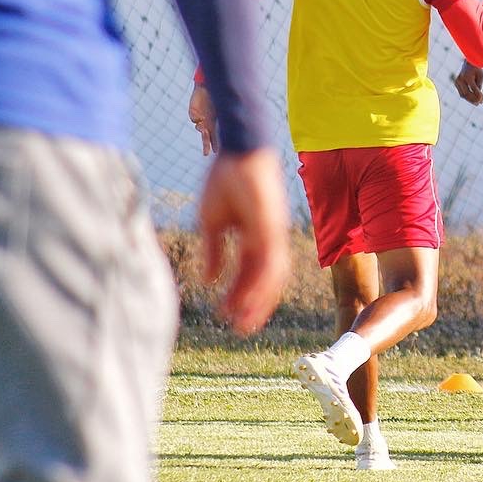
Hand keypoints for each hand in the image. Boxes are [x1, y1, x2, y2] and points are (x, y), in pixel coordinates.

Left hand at [188, 84, 218, 155]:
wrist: (206, 86)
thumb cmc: (217, 95)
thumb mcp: (223, 107)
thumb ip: (225, 117)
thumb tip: (226, 129)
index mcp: (214, 122)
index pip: (215, 136)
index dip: (215, 144)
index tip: (216, 152)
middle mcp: (207, 121)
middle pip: (206, 136)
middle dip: (206, 145)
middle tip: (206, 154)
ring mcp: (199, 117)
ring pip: (199, 128)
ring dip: (203, 131)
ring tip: (205, 129)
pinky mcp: (193, 112)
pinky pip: (194, 119)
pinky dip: (198, 119)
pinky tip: (202, 116)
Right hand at [196, 148, 290, 335]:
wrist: (237, 151)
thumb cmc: (224, 180)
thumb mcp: (212, 222)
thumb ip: (214, 251)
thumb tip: (210, 281)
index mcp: (254, 236)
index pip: (250, 273)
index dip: (240, 294)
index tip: (227, 315)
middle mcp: (268, 238)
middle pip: (265, 280)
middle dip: (253, 306)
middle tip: (241, 330)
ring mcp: (273, 233)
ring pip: (270, 276)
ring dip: (258, 301)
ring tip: (243, 323)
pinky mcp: (272, 227)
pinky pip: (269, 262)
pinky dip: (260, 283)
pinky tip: (248, 300)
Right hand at [452, 61, 482, 104]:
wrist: (468, 61)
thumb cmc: (476, 68)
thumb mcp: (481, 76)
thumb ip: (479, 86)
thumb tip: (478, 97)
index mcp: (467, 76)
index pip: (473, 89)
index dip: (478, 95)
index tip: (482, 100)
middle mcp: (460, 79)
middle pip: (466, 94)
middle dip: (474, 100)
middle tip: (480, 103)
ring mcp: (457, 81)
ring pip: (463, 95)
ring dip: (470, 100)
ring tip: (477, 103)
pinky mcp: (456, 83)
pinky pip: (461, 93)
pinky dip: (467, 97)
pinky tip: (473, 100)